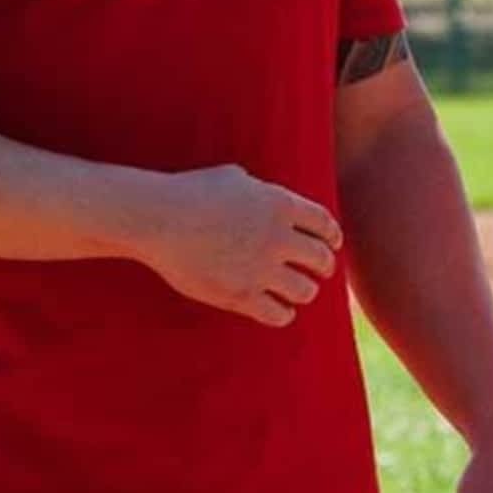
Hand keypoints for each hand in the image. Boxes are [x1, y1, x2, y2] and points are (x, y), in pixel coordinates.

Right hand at [142, 164, 341, 326]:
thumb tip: (269, 199)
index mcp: (280, 204)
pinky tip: (281, 310)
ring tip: (299, 291)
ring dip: (305, 291)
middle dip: (324, 265)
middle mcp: (277, 236)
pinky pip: (279, 314)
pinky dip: (284, 313)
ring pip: (306, 290)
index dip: (333, 236)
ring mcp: (260, 269)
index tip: (333, 244)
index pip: (325, 224)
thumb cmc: (192, 192)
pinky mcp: (240, 295)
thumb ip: (261, 192)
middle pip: (322, 259)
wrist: (159, 218)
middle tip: (321, 270)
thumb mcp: (235, 178)